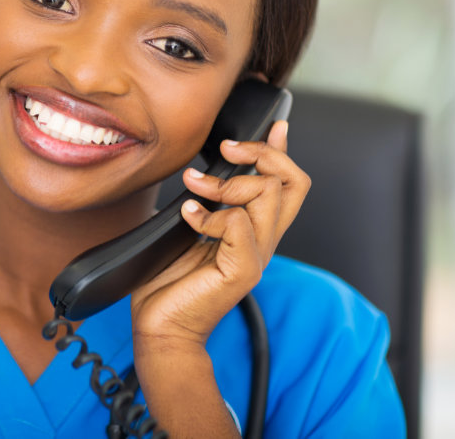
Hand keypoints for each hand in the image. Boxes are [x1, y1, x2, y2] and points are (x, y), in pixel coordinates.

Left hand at [130, 120, 310, 349]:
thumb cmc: (168, 283)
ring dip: (226, 181)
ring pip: (268, 195)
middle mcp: (262, 242)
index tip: (275, 126)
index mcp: (254, 232)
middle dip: (262, 153)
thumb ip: (203, 202)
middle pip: (293, 182)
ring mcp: (255, 257)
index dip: (283, 152)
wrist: (161, 328)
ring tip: (193, 186)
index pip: (288, 186)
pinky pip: (237, 224)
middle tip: (226, 149)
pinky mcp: (240, 271)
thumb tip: (194, 172)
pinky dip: (208, 213)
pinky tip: (188, 215)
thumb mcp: (188, 230)